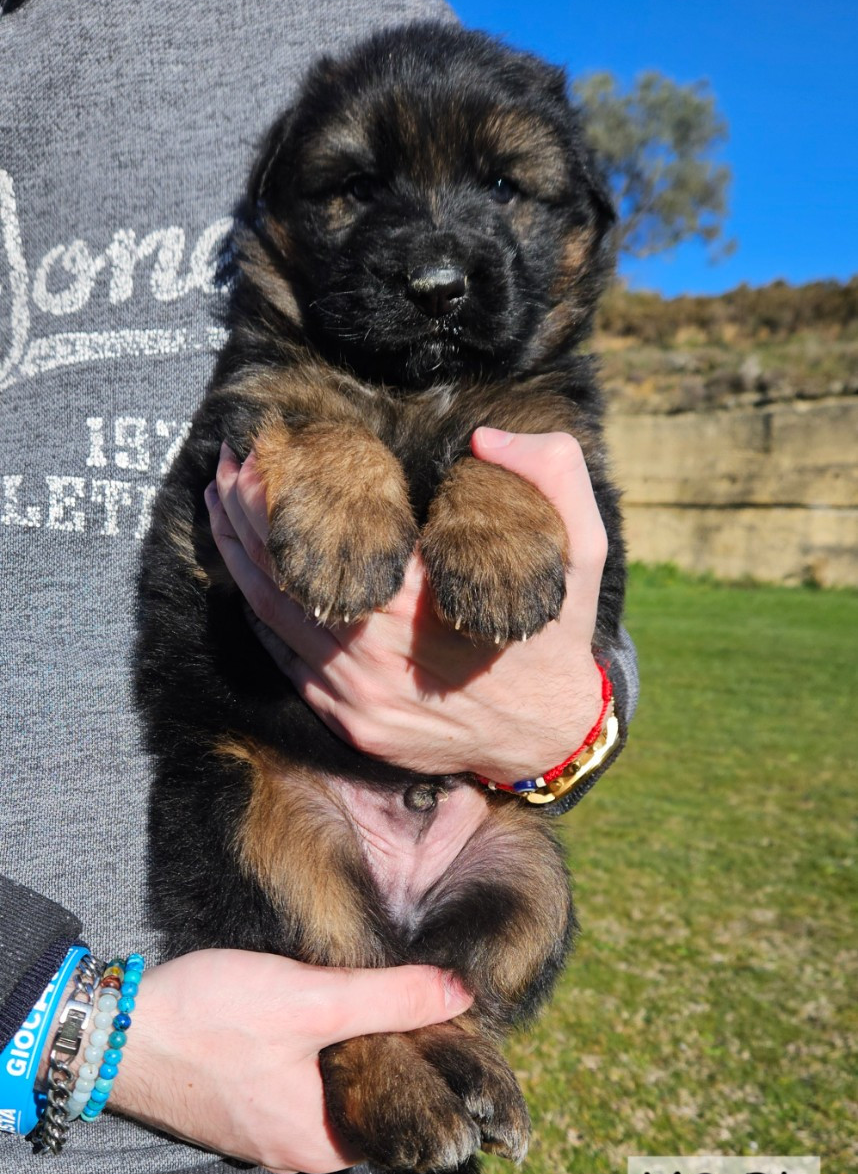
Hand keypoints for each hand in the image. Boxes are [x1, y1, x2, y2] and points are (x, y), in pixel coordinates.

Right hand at [109, 952, 471, 1173]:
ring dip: (351, 1046)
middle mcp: (298, 1151)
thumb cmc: (207, 1020)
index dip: (433, 1064)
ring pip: (335, 1089)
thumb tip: (463, 993)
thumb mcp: (309, 1000)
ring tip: (371, 991)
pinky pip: (300, 1083)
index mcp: (324, 1145)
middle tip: (414, 993)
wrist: (110, 1032)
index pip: (409, 1115)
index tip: (448, 1016)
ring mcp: (266, 1132)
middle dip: (393, 1051)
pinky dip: (315, 1050)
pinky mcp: (242, 1106)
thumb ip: (389, 999)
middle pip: (372, 1100)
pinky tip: (319, 1007)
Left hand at [206, 427, 606, 785]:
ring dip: (237, 556)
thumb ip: (552, 476)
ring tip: (216, 505)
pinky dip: (254, 612)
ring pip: (272, 615)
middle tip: (223, 465)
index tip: (263, 447)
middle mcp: (380, 652)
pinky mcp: (348, 721)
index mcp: (425, 602)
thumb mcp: (583, 549)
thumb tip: (485, 440)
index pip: (332, 533)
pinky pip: (284, 660)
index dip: (285, 489)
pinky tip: (241, 573)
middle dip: (244, 513)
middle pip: (285, 572)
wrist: (546, 733)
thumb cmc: (555, 631)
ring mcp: (358, 693)